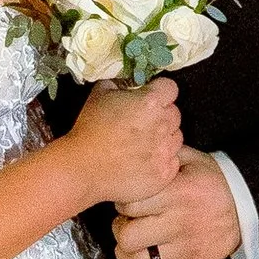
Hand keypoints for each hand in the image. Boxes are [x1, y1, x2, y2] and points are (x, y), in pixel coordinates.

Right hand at [63, 78, 181, 209]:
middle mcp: (163, 125)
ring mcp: (165, 152)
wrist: (83, 168)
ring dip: (164, 138)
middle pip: (174, 114)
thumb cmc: (90, 128)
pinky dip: (162, 161)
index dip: (159, 92)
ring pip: (176, 138)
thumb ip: (118, 84)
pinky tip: (144, 162)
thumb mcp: (100, 94)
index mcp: (151, 102)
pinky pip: (172, 161)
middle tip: (143, 123)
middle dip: (162, 115)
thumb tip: (124, 84)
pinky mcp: (164, 174)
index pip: (170, 88)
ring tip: (143, 144)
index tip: (148, 98)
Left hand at [112, 154, 242, 258]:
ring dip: (126, 256)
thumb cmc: (213, 180)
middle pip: (128, 237)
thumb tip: (135, 154)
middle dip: (120, 229)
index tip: (128, 202)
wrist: (249, 205)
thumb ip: (163, 155)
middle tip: (126, 223)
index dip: (122, 203)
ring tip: (130, 246)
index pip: (128, 204)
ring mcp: (186, 250)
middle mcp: (179, 223)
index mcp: (176, 194)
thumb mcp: (190, 159)